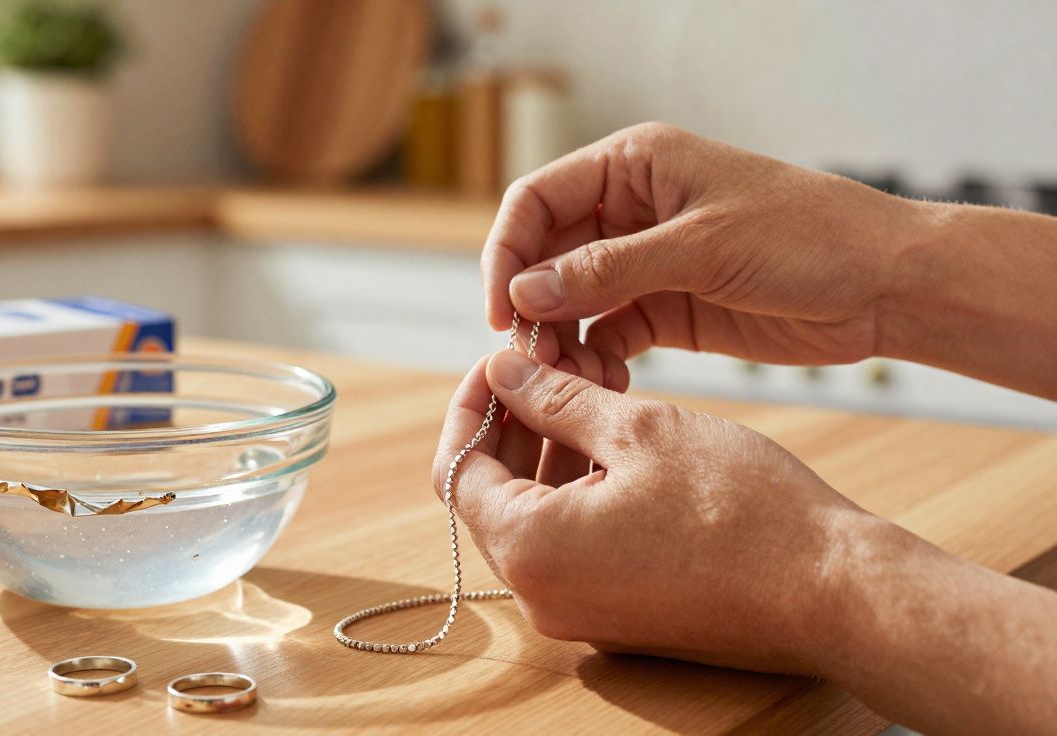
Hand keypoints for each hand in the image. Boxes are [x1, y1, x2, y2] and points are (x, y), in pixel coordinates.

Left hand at [434, 350, 1056, 732]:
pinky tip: (617, 438)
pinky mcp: (620, 615)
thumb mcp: (639, 430)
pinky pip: (575, 545)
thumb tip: (503, 371)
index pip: (458, 468)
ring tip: (592, 389)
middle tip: (551, 364)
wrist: (833, 591)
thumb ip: (555, 399)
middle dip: (515, 423)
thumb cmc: (741, 508)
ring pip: (537, 516)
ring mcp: (581, 612)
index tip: (503, 359)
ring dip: (551, 453)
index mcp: (530, 549)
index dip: (473, 403)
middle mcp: (542, 594)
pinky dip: (581, 490)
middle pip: (493, 494)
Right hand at [481, 122, 921, 365]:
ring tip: (573, 382)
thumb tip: (526, 293)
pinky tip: (604, 387)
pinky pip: (607, 334)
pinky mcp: (667, 309)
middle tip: (533, 360)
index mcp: (635, 165)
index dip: (507, 254)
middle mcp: (631, 210)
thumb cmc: (809, 238)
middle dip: (533, 307)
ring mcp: (647, 262)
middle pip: (546, 256)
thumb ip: (610, 269)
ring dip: (562, 342)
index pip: (537, 201)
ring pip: (572, 302)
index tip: (502, 312)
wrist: (886, 286)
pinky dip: (596, 361)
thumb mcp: (703, 246)